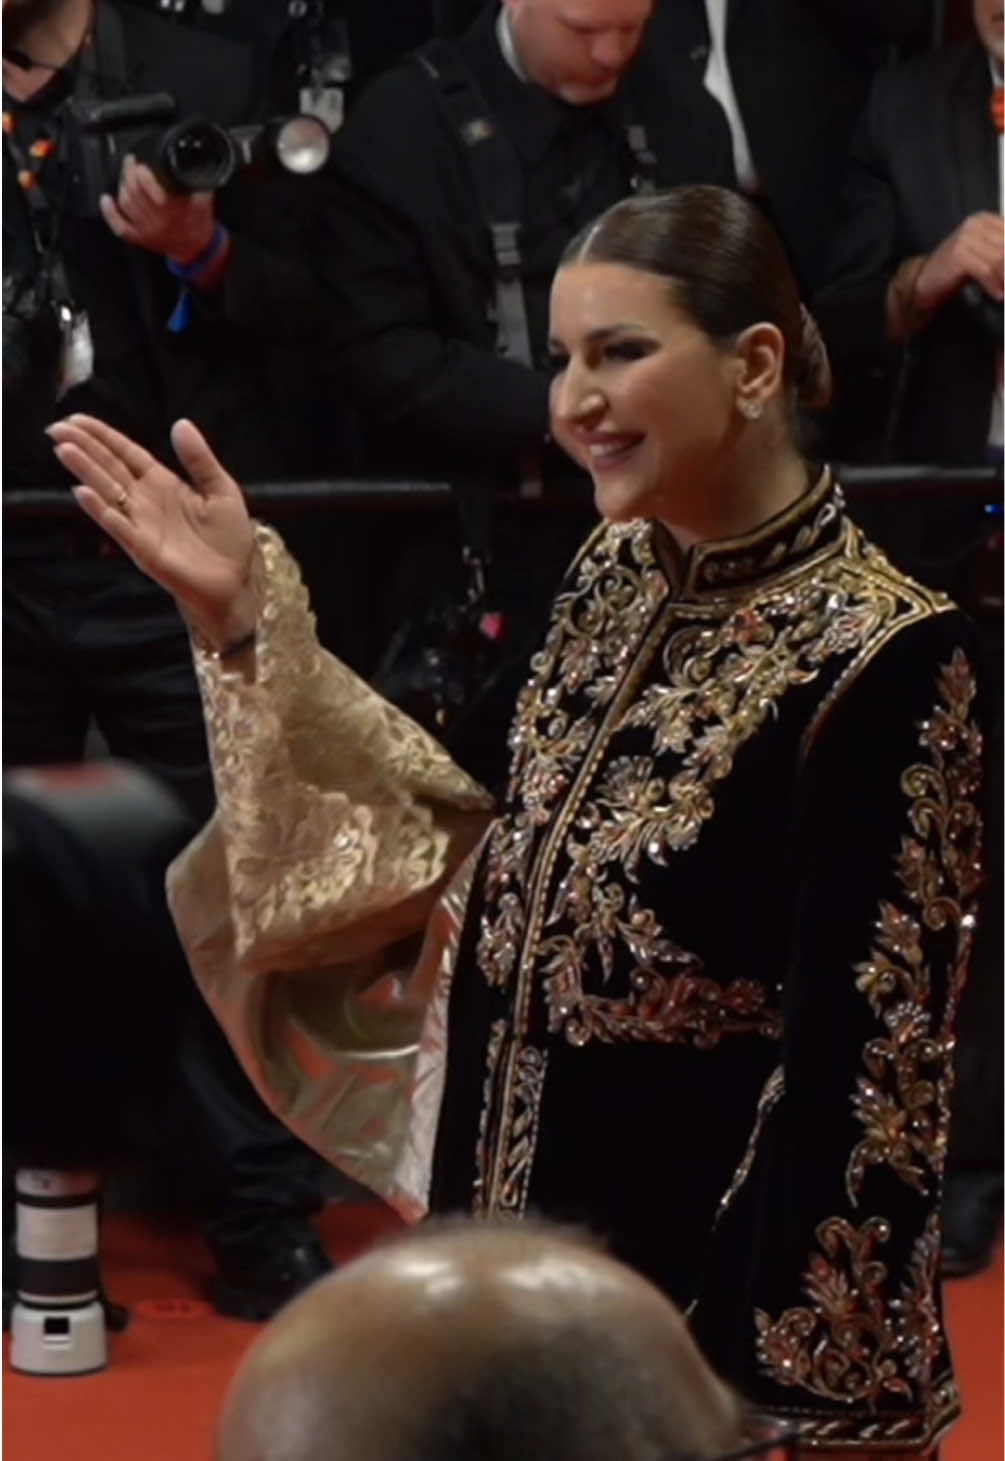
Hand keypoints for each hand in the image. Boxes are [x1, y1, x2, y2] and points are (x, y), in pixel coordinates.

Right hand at [48, 414, 258, 647]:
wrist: (234, 582)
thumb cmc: (229, 539)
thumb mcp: (222, 490)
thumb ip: (200, 460)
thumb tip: (180, 423)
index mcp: (163, 483)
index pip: (126, 454)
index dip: (103, 436)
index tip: (77, 419)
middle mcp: (145, 501)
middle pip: (109, 467)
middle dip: (84, 447)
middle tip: (56, 428)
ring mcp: (140, 524)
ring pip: (106, 491)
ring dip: (85, 470)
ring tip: (63, 449)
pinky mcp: (142, 548)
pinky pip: (117, 525)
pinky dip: (100, 509)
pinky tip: (82, 492)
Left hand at [100, 155, 215, 266]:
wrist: (197, 248)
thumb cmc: (199, 222)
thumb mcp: (204, 198)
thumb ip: (196, 180)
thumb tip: (189, 158)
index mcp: (175, 210)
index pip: (152, 190)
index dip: (142, 174)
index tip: (140, 163)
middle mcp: (159, 221)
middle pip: (135, 193)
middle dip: (129, 173)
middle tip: (130, 161)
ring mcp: (147, 230)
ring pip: (126, 204)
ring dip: (122, 186)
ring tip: (125, 175)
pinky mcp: (140, 238)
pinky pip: (120, 227)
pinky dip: (110, 213)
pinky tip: (106, 200)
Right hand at [913, 212, 1003, 313]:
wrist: (927, 279)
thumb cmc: (957, 268)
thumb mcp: (983, 253)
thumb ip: (1001, 250)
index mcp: (984, 219)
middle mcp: (974, 224)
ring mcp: (964, 238)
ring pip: (998, 258)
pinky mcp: (957, 254)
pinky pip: (985, 270)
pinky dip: (993, 284)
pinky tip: (998, 294)